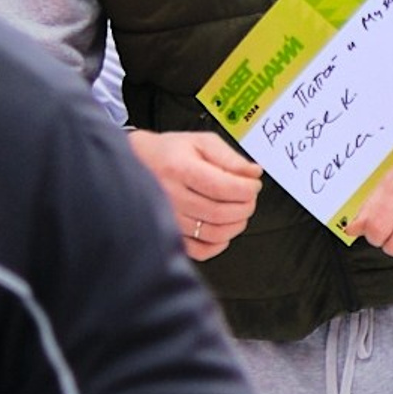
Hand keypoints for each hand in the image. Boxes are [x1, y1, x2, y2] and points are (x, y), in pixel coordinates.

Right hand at [130, 129, 264, 260]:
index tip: (253, 185)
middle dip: (246, 206)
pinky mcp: (170, 234)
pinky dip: (219, 243)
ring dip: (236, 224)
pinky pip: (200, 251)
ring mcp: (170, 219)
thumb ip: (230, 158)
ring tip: (238, 210)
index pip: (222, 187)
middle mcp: (172, 197)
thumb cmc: (170, 153)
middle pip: (221, 213)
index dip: (246, 189)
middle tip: (248, 196)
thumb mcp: (201, 142)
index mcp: (180, 170)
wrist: (138, 164)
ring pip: (214, 234)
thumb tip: (254, 173)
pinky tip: (222, 228)